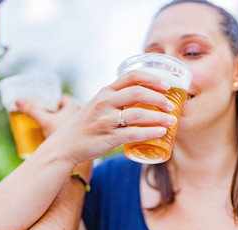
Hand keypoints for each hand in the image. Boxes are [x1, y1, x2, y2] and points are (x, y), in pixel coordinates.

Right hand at [15, 94, 80, 136]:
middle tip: (41, 115)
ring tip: (45, 126)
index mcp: (74, 106)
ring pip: (66, 119)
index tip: (42, 104)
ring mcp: (81, 125)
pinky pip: (70, 128)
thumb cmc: (63, 138)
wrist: (74, 157)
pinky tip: (54, 136)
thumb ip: (32, 110)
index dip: (52, 100)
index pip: (62, 98)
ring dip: (56, 121)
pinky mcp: (79, 134)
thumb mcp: (45, 122)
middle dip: (52, 112)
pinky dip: (61, 129)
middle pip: (64, 109)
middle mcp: (80, 114)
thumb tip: (18, 100)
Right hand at [38, 70, 176, 164]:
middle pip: (138, 93)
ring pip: (138, 114)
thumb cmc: (85, 124)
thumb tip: (142, 98)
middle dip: (159, 98)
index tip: (166, 86)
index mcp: (104, 91)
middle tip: (171, 106)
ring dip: (159, 117)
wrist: (65, 145)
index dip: (152, 78)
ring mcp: (105, 120)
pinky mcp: (108, 138)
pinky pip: (134, 134)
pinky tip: (161, 133)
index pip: (131, 76)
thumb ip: (115, 99)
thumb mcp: (97, 105)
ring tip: (171, 121)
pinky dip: (150, 132)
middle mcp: (104, 102)